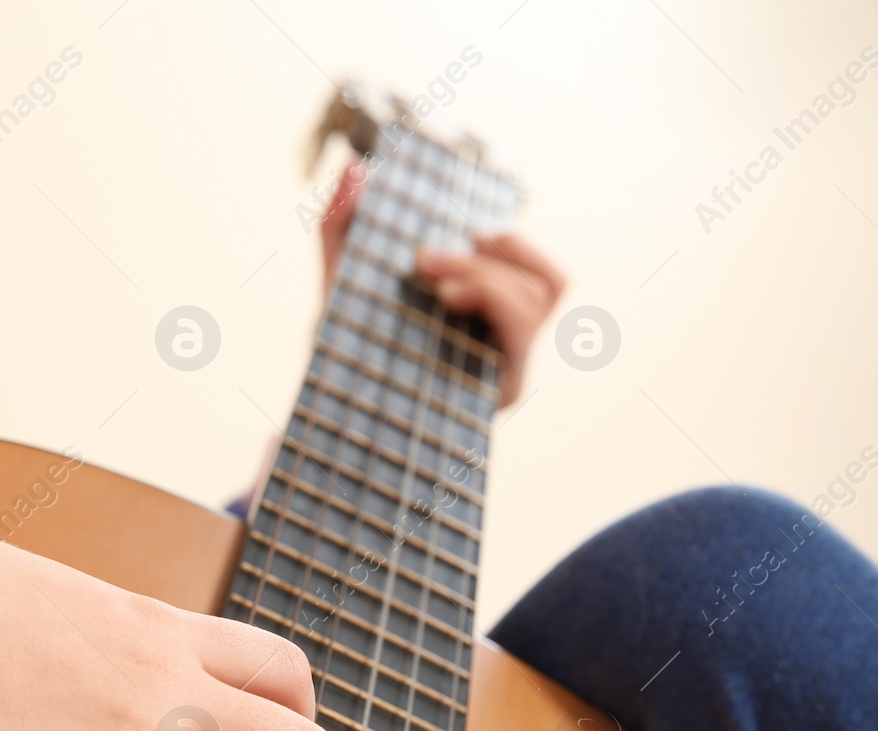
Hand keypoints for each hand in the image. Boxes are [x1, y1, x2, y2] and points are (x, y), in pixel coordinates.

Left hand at [320, 158, 567, 407]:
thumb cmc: (343, 354)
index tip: (469, 232)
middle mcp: (505, 342)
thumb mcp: (340, 285)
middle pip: (549, 282)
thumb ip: (342, 228)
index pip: (540, 273)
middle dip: (487, 258)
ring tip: (435, 287)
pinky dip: (491, 298)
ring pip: (539, 296)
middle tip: (423, 261)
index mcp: (485, 315)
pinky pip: (523, 328)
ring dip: (488, 274)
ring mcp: (507, 366)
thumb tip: (354, 168)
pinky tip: (447, 302)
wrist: (328, 416)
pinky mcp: (500, 390)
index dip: (517, 244)